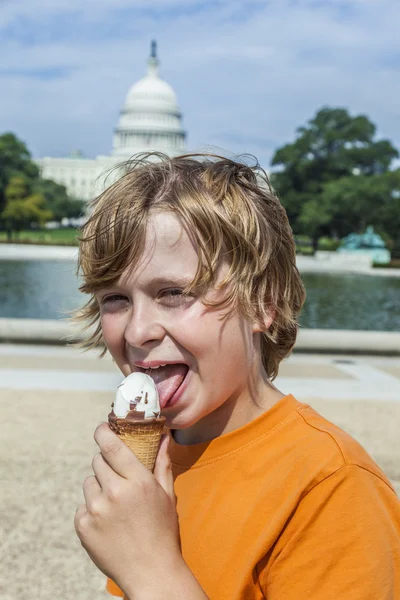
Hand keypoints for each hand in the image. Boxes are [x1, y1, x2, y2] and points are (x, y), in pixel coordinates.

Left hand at [74, 423, 181, 596]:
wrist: (150, 572)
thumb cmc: (163, 531)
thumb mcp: (167, 494)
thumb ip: (162, 462)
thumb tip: (164, 436)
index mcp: (138, 482)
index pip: (112, 446)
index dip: (103, 432)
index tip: (102, 428)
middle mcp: (115, 493)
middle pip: (98, 461)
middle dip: (107, 465)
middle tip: (119, 479)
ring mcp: (96, 510)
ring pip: (89, 482)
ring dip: (99, 487)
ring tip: (115, 505)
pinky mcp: (83, 526)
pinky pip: (82, 505)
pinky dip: (92, 509)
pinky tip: (108, 522)